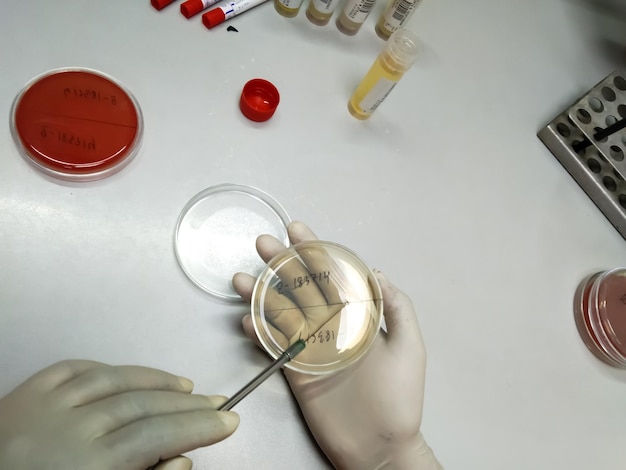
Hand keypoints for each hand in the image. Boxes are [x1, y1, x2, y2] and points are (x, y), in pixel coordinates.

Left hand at [0, 360, 238, 469]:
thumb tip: (182, 458)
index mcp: (87, 466)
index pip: (157, 436)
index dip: (199, 427)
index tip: (229, 421)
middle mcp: (68, 428)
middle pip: (142, 406)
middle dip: (187, 405)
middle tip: (219, 403)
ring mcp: (45, 404)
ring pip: (114, 378)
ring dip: (156, 380)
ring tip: (186, 387)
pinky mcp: (25, 392)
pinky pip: (75, 367)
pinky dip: (108, 367)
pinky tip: (131, 374)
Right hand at [233, 221, 441, 469]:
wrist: (381, 445)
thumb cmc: (400, 397)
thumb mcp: (409, 347)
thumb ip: (396, 307)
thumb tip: (378, 272)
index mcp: (358, 316)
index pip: (333, 276)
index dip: (315, 251)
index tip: (298, 230)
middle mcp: (331, 326)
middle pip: (301, 287)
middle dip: (282, 263)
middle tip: (262, 243)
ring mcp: (312, 347)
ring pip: (282, 313)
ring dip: (261, 294)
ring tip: (242, 278)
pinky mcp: (297, 371)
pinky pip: (274, 346)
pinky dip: (259, 332)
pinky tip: (246, 319)